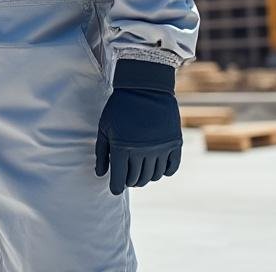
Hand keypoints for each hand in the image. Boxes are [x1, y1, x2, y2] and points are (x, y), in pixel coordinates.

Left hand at [95, 59, 181, 194]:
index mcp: (122, 148)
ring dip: (145, 177)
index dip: (116, 187)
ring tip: (140, 169)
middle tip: (127, 175)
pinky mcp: (174, 143)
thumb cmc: (120, 107)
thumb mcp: (104, 127)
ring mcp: (160, 148)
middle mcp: (142, 151)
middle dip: (130, 181)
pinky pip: (171, 169)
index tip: (115, 188)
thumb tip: (100, 174)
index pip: (119, 180)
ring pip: (153, 176)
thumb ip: (102, 152)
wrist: (145, 87)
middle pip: (136, 180)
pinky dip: (164, 172)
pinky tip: (157, 167)